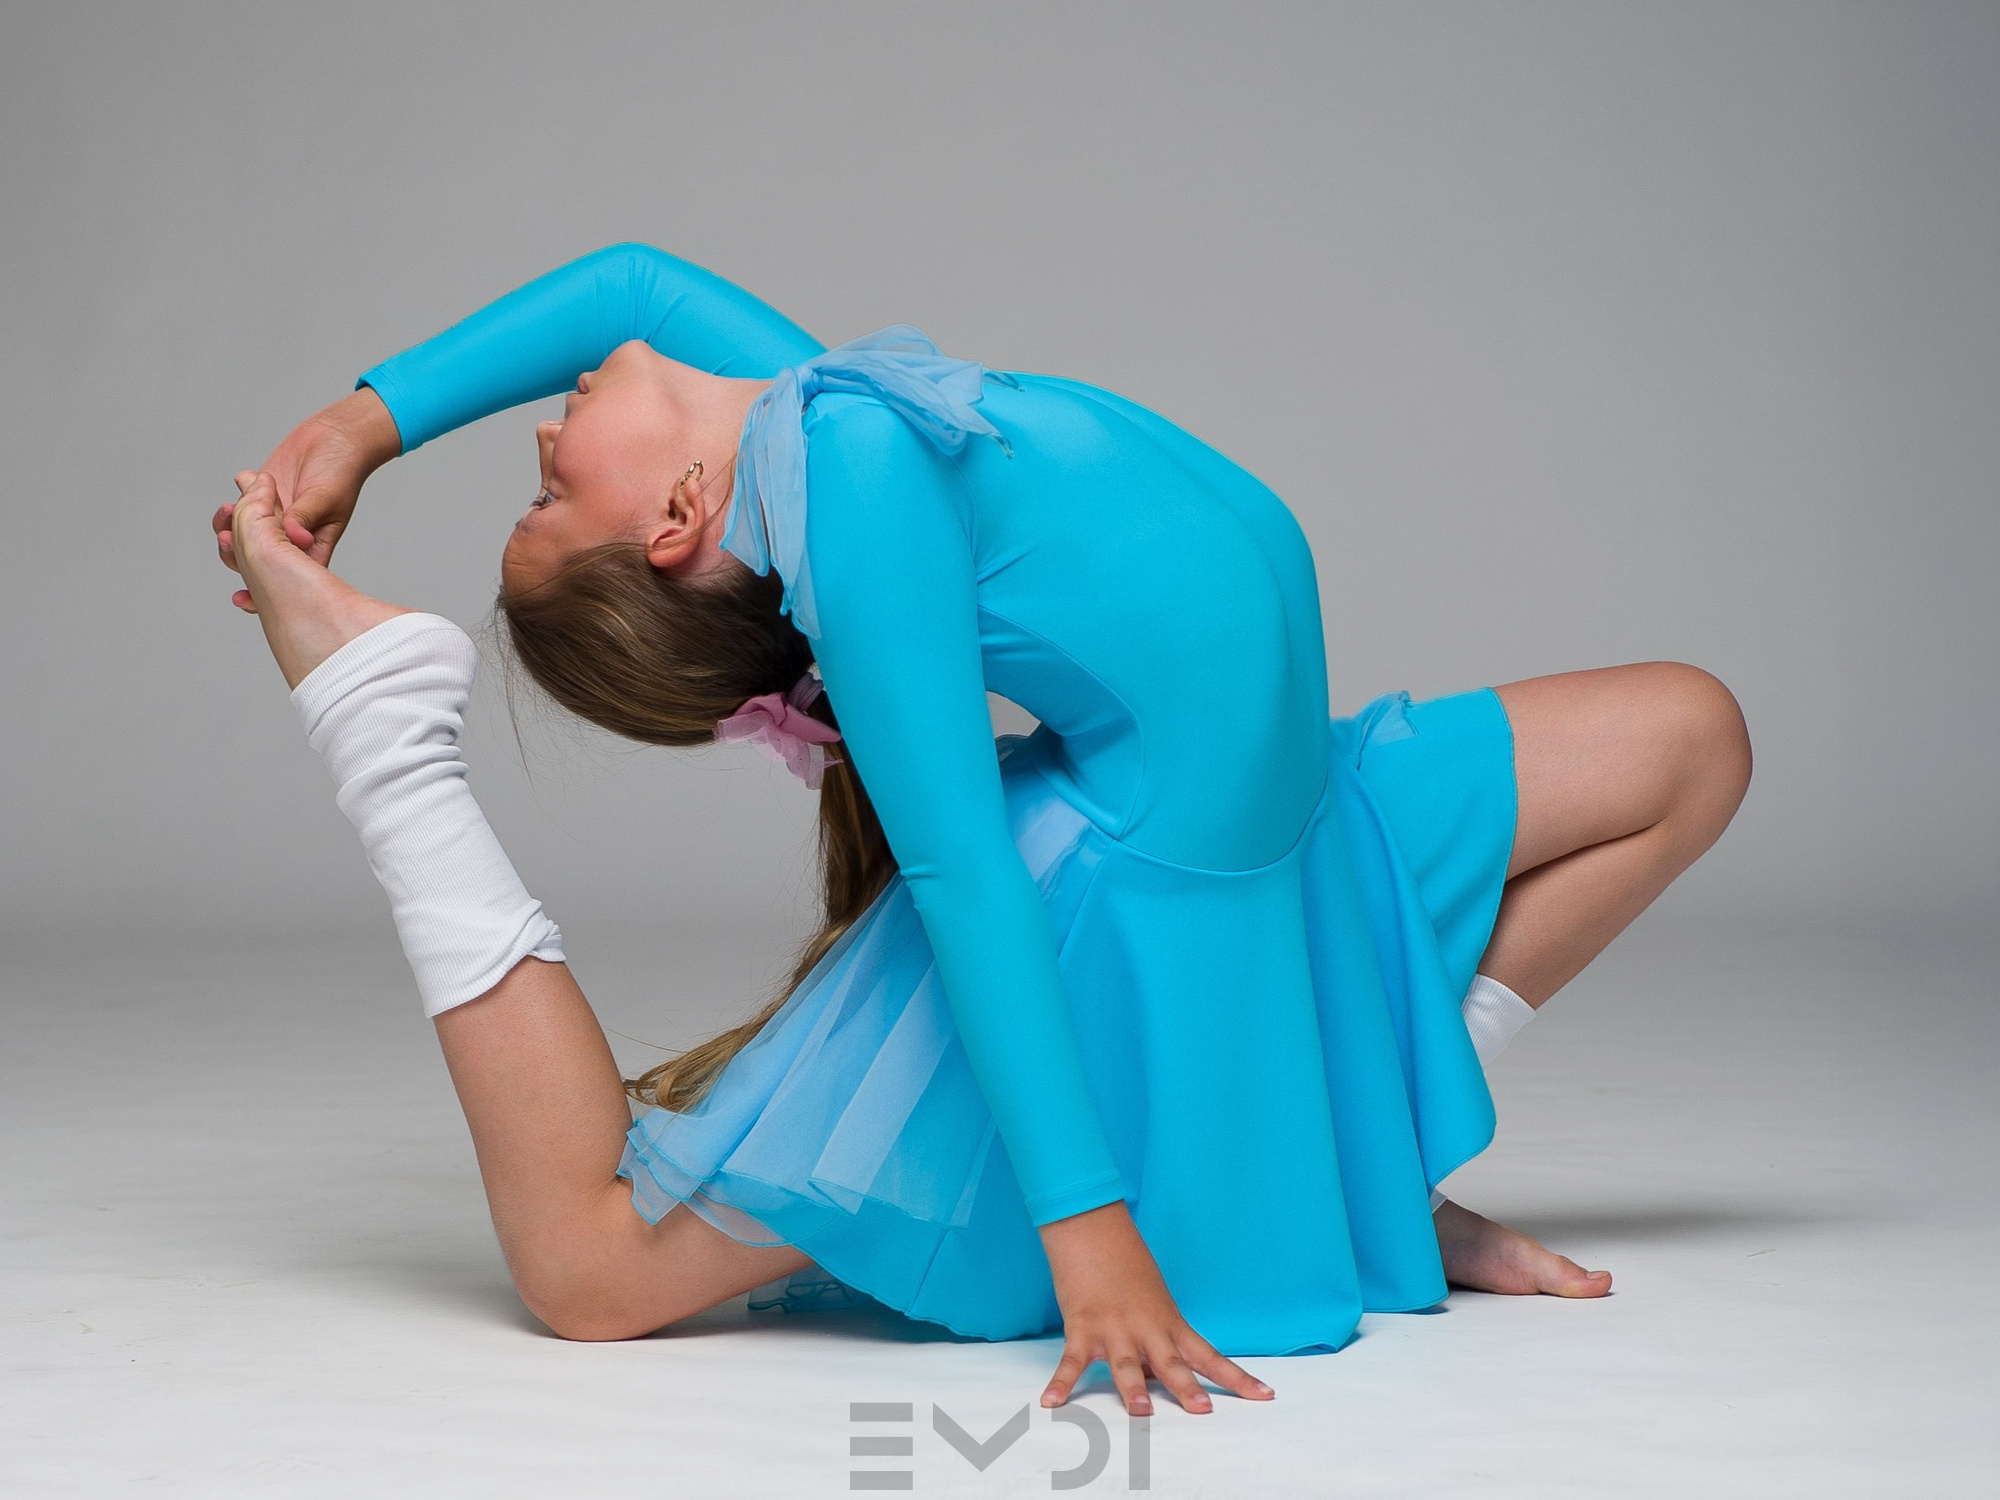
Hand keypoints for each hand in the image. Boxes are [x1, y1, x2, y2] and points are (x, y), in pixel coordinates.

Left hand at [228, 470, 409, 687]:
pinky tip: (243, 482)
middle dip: (235, 553)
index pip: (287, 576)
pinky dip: (235, 495)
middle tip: (228, 538)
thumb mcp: (326, 497)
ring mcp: (273, 515)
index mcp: (310, 546)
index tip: (241, 600)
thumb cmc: (341, 470)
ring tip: (228, 507)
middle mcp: (288, 536)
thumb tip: (290, 536)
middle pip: (255, 558)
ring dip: (228, 524)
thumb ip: (304, 517)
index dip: (263, 593)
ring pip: (241, 532)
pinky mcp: (262, 493)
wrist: (336, 437)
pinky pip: (239, 503)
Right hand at [1038, 1202, 1273, 1415]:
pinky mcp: (1082, 1328)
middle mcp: (1147, 1330)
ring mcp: (1114, 1330)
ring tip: (1142, 1413)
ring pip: (1127, 1364)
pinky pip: (1071, 1362)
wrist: (1095, 1232)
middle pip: (1171, 1363)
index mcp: (1171, 1325)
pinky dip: (1060, 1384)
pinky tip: (1051, 1402)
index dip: (1238, 1378)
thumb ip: (1160, 1343)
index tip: (1267, 1396)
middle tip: (1203, 1411)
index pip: (1210, 1356)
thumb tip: (1162, 1378)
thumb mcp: (1155, 1305)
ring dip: (1134, 1389)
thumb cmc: (1128, 1270)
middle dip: (1187, 1388)